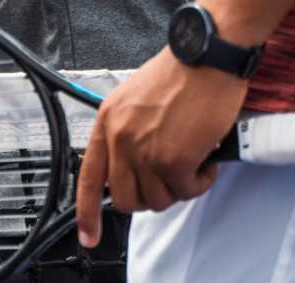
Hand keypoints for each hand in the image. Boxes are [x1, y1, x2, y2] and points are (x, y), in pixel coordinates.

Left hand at [74, 47, 246, 246]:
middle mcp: (121, 139)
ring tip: (192, 160)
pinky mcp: (174, 160)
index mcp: (107, 122)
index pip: (89, 179)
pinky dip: (201, 182)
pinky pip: (186, 191)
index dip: (87, 214)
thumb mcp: (134, 99)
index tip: (89, 236)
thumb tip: (130, 168)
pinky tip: (206, 159)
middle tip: (172, 176)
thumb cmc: (180, 75)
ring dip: (179, 187)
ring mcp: (145, 151)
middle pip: (127, 199)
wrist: (206, 58)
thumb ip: (126, 133)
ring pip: (158, 200)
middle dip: (151, 195)